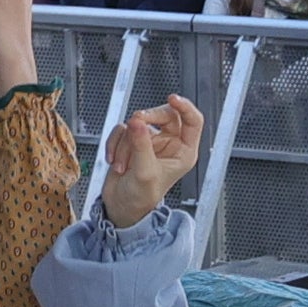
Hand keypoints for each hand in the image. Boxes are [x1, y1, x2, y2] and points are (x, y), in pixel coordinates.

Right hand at [96, 91, 208, 226]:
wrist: (120, 207)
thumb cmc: (141, 198)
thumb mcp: (145, 172)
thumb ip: (141, 145)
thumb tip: (137, 122)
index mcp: (183, 151)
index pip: (193, 121)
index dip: (185, 107)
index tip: (172, 99)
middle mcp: (169, 143)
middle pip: (163, 114)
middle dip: (145, 122)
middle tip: (134, 127)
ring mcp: (149, 140)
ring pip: (137, 122)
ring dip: (125, 143)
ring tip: (123, 164)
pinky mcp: (132, 140)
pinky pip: (122, 129)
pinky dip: (114, 144)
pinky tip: (114, 160)